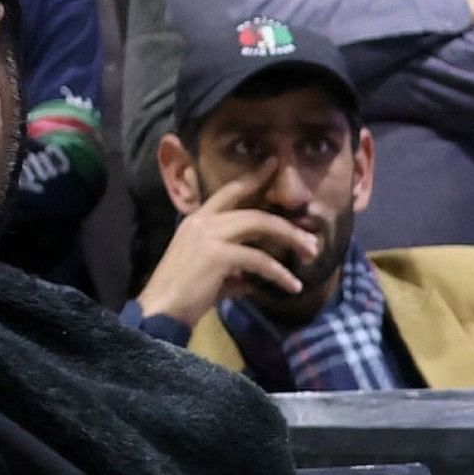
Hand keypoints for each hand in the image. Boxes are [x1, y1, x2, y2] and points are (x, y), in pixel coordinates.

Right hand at [134, 169, 324, 329]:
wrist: (161, 310)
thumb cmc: (183, 296)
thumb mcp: (210, 275)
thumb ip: (233, 271)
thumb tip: (254, 281)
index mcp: (198, 220)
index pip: (230, 191)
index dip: (253, 177)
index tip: (273, 164)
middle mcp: (202, 221)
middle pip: (253, 210)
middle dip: (286, 222)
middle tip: (311, 236)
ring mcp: (209, 236)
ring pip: (259, 225)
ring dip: (290, 239)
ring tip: (310, 254)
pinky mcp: (217, 255)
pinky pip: (258, 259)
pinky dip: (279, 273)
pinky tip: (292, 285)